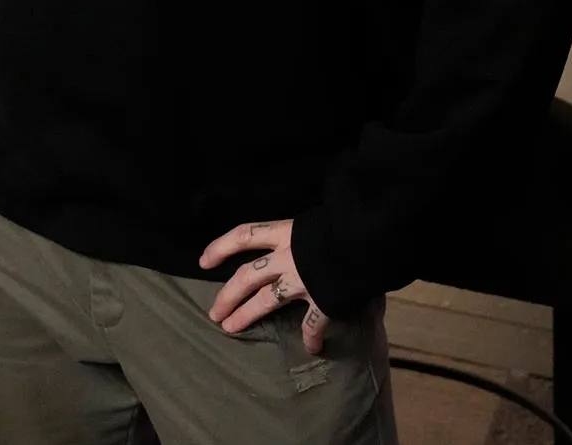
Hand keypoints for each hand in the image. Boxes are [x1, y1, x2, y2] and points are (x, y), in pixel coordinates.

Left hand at [199, 218, 331, 353]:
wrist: (368, 236)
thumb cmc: (344, 223)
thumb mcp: (316, 223)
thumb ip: (303, 238)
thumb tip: (303, 245)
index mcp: (284, 233)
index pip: (243, 235)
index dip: (221, 247)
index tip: (203, 261)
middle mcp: (287, 256)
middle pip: (247, 276)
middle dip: (227, 295)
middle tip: (214, 313)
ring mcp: (302, 280)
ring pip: (266, 300)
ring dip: (247, 315)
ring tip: (230, 329)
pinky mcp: (323, 300)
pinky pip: (314, 323)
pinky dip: (312, 336)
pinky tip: (312, 348)